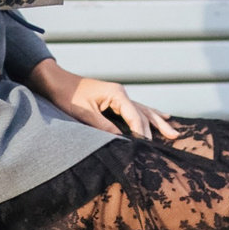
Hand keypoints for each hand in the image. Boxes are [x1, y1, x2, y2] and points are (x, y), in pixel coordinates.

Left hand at [29, 60, 177, 140]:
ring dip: (158, 121)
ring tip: (174, 131)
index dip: (142, 133)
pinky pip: (135, 109)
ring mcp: (118, 95)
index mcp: (117, 94)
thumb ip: (105, 127)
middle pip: (144, 113)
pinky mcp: (114, 99)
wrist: (54, 81)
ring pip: (143, 110)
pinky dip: (148, 114)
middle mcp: (121, 93)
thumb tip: (123, 140)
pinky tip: (161, 116)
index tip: (147, 147)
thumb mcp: (85, 114)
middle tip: (173, 138)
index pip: (135, 117)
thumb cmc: (67, 96)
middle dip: (157, 127)